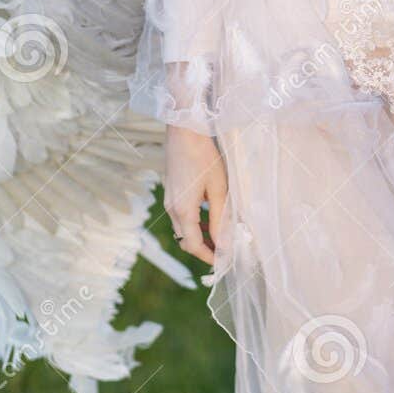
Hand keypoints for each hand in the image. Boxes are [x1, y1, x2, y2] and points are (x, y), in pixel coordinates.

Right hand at [163, 125, 229, 264]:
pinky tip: (209, 216)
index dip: (209, 257)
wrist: (184, 131)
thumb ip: (220, 218)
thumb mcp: (218, 189)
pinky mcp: (170, 192)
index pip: (193, 246)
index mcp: (182, 211)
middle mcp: (171, 209)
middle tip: (224, 250)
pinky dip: (194, 223)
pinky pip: (180, 217)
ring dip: (199, 236)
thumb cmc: (204, 156)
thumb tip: (225, 243)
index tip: (224, 262)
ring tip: (220, 235)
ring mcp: (169, 200)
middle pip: (185, 241)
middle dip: (204, 249)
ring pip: (183, 229)